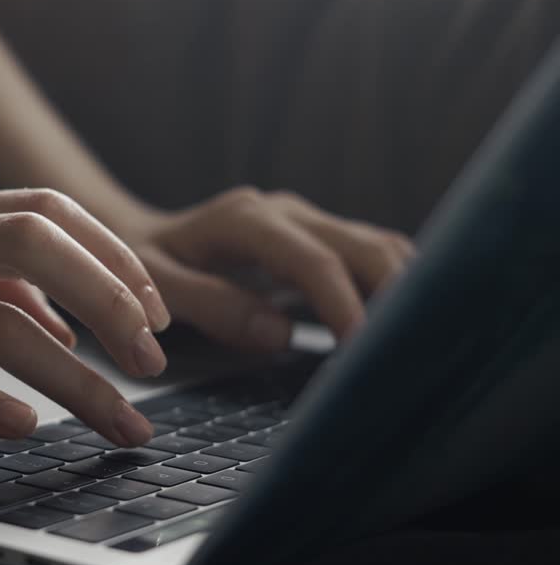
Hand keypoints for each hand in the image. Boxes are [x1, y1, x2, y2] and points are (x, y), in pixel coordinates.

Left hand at [116, 187, 415, 349]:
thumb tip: (278, 335)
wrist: (138, 237)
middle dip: (398, 294)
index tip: (365, 346)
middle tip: (416, 350)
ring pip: (379, 247)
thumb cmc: (143, 266)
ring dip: (409, 289)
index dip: (344, 304)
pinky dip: (399, 287)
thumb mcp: (155, 286)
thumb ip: (210, 305)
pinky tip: (411, 325)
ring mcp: (308, 223)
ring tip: (426, 342)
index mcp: (246, 221)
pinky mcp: (320, 240)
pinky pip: (372, 258)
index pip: (313, 261)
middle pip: (363, 246)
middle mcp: (286, 213)